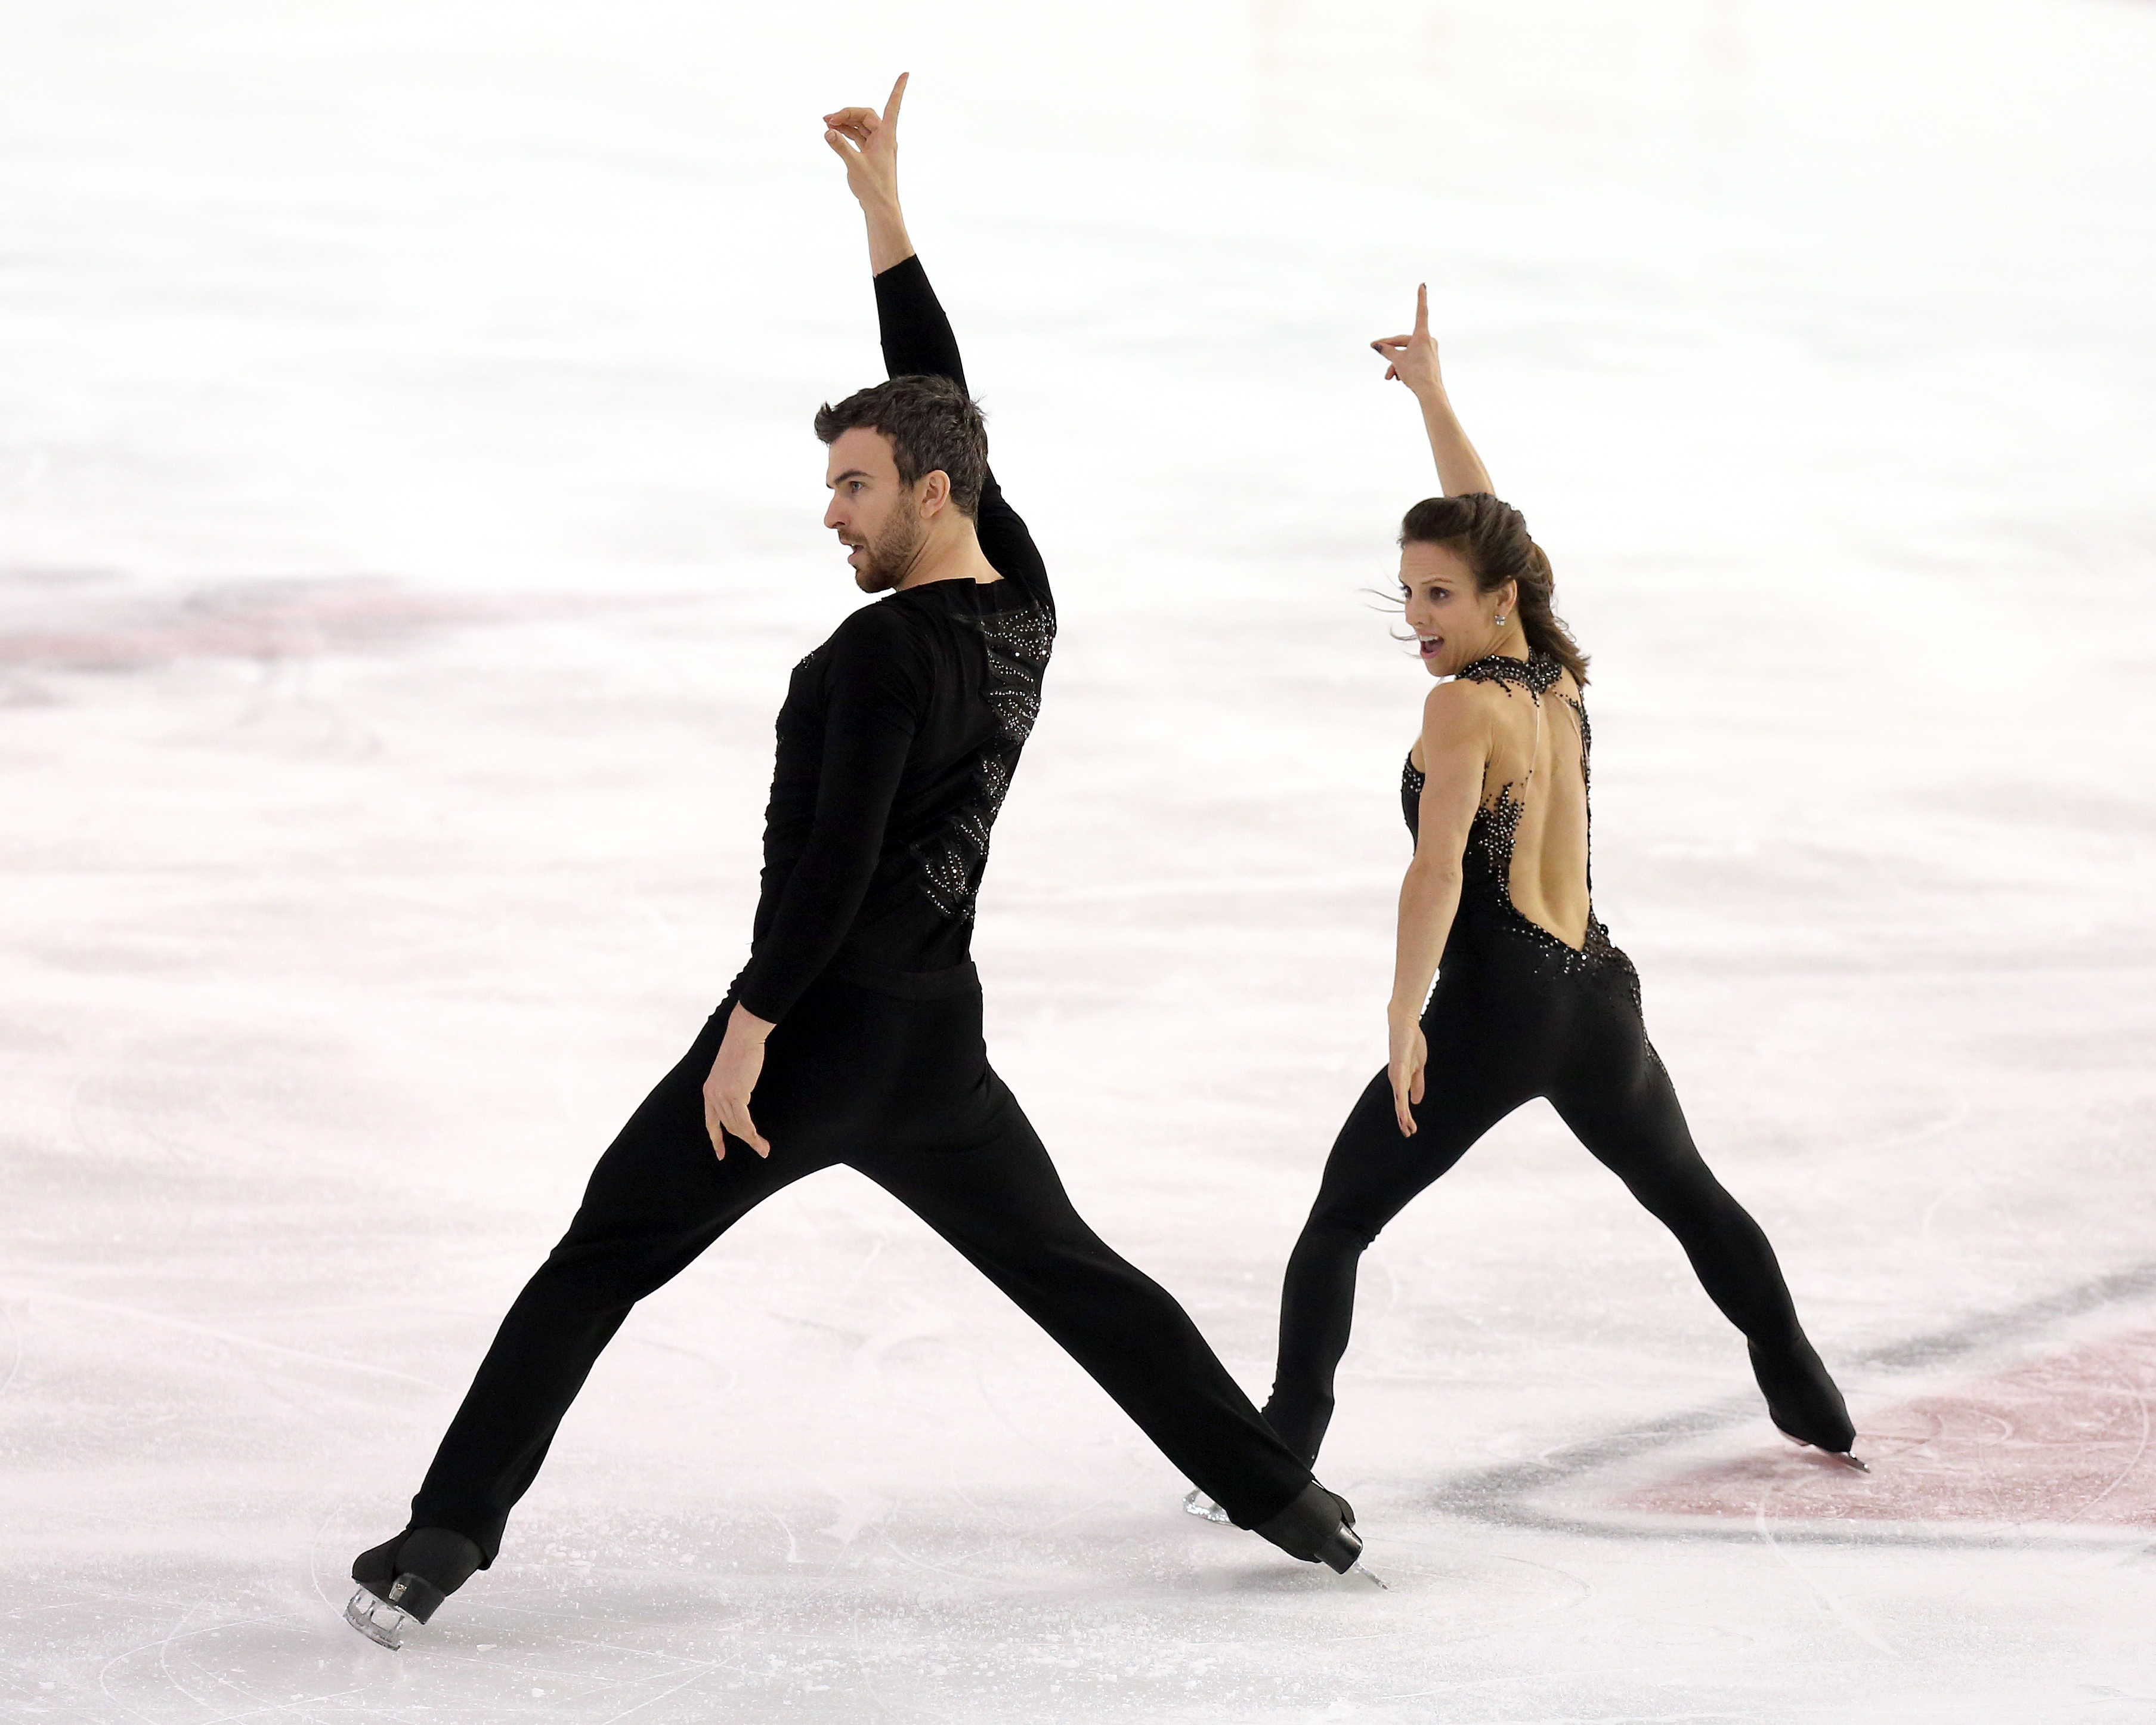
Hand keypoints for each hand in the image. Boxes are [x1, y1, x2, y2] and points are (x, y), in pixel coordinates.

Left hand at [702, 1003, 773, 1158]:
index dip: (716, 1140)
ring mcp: (723, 1096)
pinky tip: (759, 1140)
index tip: (720, 1154)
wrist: (743, 1036)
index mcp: (709, 1091)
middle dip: (745, 1141)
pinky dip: (752, 1134)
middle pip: (728, 1127)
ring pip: (737, 1127)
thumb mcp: (730, 1073)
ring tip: (764, 1149)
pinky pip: (744, 1122)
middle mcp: (712, 1096)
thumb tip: (741, 1101)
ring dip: (751, 1140)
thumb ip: (731, 1088)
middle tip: (761, 1150)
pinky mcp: (735, 1094)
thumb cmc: (741, 1050)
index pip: (711, 1122)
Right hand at [823, 72, 906, 210]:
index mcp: (886, 137)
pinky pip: (858, 136)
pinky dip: (847, 132)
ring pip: (860, 125)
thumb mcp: (854, 165)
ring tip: (826, 123)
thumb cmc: (873, 188)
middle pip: (866, 115)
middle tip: (827, 119)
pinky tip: (833, 132)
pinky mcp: (870, 153)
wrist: (880, 207)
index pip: (892, 107)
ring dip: (845, 122)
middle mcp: (883, 138)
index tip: (906, 74)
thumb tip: (828, 131)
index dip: (898, 90)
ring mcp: (877, 146)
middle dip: (847, 113)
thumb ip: (840, 147)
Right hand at [1370, 284, 1444, 396]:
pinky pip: (1412, 358)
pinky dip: (1403, 365)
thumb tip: (1376, 345)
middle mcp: (1428, 340)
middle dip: (1390, 350)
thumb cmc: (1415, 374)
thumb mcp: (1397, 361)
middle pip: (1404, 340)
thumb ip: (1386, 350)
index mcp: (1422, 336)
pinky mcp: (1429, 359)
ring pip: (1407, 352)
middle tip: (1374, 348)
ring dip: (1396, 363)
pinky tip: (1397, 377)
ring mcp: (1429, 349)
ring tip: (1390, 377)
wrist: (1430, 392)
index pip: (1421, 312)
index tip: (1423, 285)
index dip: (1421, 298)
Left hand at [1387, 1010, 1427, 1136]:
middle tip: (1408, 1133)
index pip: (1401, 1103)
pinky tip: (1402, 1099)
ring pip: (1398, 1094)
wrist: (1406, 1025)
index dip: (1405, 1117)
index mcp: (1401, 1080)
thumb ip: (1417, 1084)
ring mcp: (1396, 1070)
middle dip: (1403, 1119)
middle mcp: (1396, 1078)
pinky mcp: (1399, 1061)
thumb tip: (1416, 1102)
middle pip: (1398, 1103)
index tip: (1410, 1131)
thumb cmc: (1411, 1045)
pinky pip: (1400, 1078)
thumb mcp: (1418, 1067)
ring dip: (1401, 1110)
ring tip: (1405, 1123)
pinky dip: (1401, 1090)